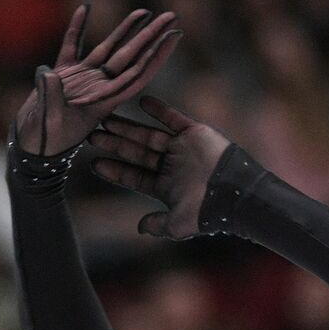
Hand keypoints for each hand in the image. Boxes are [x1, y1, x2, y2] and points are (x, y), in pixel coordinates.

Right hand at [14, 4, 181, 155]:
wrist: (31, 147)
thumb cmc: (43, 141)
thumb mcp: (50, 122)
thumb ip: (51, 98)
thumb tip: (49, 73)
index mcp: (105, 100)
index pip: (138, 73)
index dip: (157, 55)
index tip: (175, 36)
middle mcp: (100, 87)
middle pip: (131, 56)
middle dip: (151, 36)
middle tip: (170, 16)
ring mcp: (84, 79)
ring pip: (109, 48)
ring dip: (125, 30)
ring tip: (144, 11)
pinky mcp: (64, 75)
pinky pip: (74, 46)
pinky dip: (78, 28)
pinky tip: (85, 9)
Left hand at [87, 95, 232, 238]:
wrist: (237, 194)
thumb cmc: (208, 212)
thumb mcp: (178, 225)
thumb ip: (159, 225)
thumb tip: (140, 228)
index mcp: (166, 187)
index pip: (134, 176)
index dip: (114, 170)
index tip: (93, 163)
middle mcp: (171, 166)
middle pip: (137, 153)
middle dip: (115, 145)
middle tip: (91, 135)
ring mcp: (182, 149)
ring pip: (149, 135)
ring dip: (128, 127)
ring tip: (106, 119)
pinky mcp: (195, 134)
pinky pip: (174, 118)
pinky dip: (160, 110)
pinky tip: (142, 102)